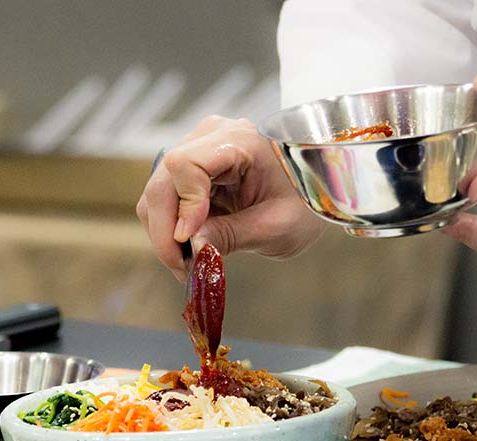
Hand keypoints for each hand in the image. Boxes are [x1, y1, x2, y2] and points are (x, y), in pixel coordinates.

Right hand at [136, 116, 325, 280]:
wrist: (318, 186)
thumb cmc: (307, 199)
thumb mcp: (276, 226)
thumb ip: (231, 235)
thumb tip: (191, 248)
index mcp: (238, 140)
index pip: (185, 165)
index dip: (182, 207)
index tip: (191, 242)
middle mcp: (210, 136)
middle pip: (163, 181)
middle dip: (166, 230)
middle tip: (182, 268)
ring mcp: (199, 150)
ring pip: (158, 192)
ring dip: (166, 232)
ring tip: (189, 264)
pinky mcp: (194, 169)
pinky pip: (168, 198)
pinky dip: (173, 227)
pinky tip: (191, 250)